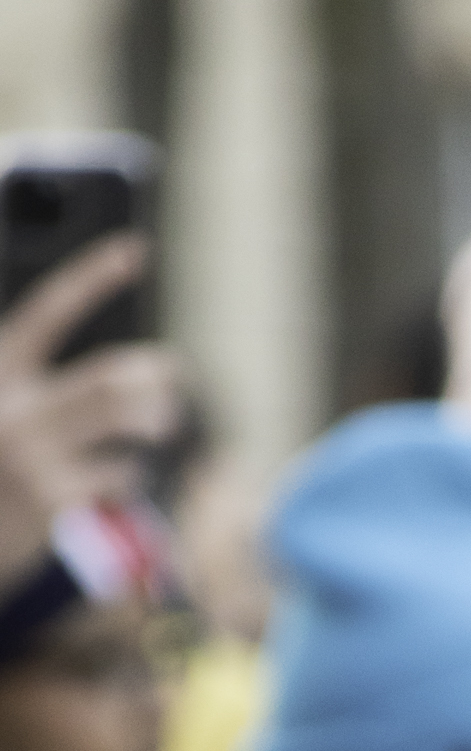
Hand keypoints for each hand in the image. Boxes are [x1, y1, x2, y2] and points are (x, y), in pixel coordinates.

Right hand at [0, 234, 183, 589]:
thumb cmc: (0, 472)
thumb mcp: (11, 416)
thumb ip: (54, 392)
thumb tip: (140, 380)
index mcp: (0, 372)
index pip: (49, 312)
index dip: (91, 278)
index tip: (134, 251)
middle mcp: (13, 408)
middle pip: (105, 377)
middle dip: (152, 377)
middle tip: (174, 381)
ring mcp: (32, 455)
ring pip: (120, 420)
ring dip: (154, 419)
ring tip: (162, 423)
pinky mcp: (52, 499)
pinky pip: (119, 475)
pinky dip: (130, 474)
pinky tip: (121, 479)